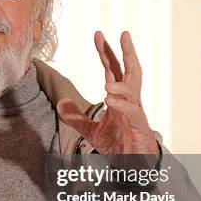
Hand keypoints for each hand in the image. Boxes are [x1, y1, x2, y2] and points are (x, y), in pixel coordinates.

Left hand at [57, 31, 158, 154]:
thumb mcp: (91, 131)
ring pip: (134, 89)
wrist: (131, 167)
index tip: (98, 35)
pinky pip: (132, 112)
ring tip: (106, 81)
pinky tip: (109, 98)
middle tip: (123, 34)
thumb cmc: (117, 146)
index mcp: (118, 98)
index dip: (106, 52)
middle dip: (126, 53)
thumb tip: (60, 102)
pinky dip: (121, 104)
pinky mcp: (139, 126)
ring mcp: (136, 112)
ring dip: (121, 83)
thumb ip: (76, 117)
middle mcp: (130, 101)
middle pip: (130, 71)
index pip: (112, 70)